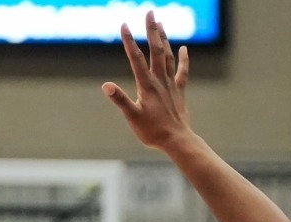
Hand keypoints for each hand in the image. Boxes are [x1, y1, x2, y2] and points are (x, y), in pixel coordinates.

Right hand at [103, 11, 193, 150]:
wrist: (177, 140)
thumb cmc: (152, 131)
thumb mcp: (132, 117)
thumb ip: (120, 100)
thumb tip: (106, 86)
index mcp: (147, 85)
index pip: (136, 59)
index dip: (130, 41)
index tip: (124, 25)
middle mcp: (160, 80)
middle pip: (156, 50)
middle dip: (152, 30)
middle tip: (149, 12)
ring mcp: (171, 84)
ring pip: (168, 56)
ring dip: (164, 38)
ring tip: (160, 23)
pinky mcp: (179, 91)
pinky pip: (182, 71)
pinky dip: (183, 58)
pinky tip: (183, 48)